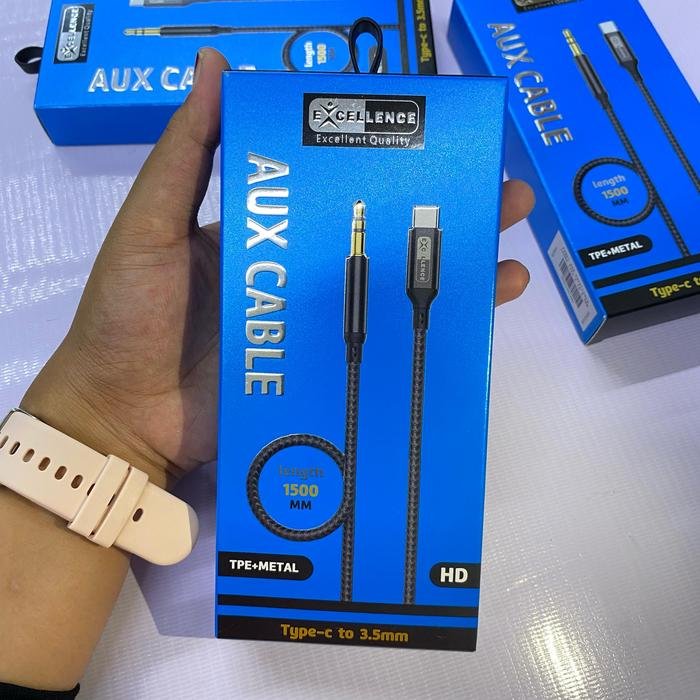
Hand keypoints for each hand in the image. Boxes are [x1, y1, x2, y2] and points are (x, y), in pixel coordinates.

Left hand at [22, 49, 533, 490]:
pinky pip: (384, 351)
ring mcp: (318, 329)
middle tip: (504, 196)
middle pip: (385, 239)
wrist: (123, 419)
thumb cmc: (129, 317)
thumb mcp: (150, 227)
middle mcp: (303, 275)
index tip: (444, 142)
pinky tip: (479, 321)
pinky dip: (431, 337)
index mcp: (271, 233)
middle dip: (447, 216)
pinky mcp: (325, 377)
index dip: (393, 165)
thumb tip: (220, 66)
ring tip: (510, 252)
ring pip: (396, 294)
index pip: (342, 188)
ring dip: (455, 273)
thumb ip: (186, 156)